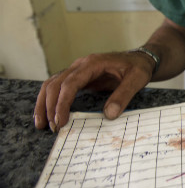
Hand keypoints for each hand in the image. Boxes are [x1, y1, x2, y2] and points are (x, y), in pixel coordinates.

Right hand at [34, 51, 155, 131]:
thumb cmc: (139, 68)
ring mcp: (77, 71)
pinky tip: (48, 115)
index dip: (62, 103)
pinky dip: (49, 100)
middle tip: (53, 128)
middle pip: (54, 84)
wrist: (140, 59)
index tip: (61, 121)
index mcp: (92, 64)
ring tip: (41, 124)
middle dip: (49, 106)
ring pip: (51, 85)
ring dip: (44, 104)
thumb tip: (109, 115)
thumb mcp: (137, 80)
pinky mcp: (78, 78)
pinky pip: (58, 87)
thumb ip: (124, 95)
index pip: (70, 84)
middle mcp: (80, 65)